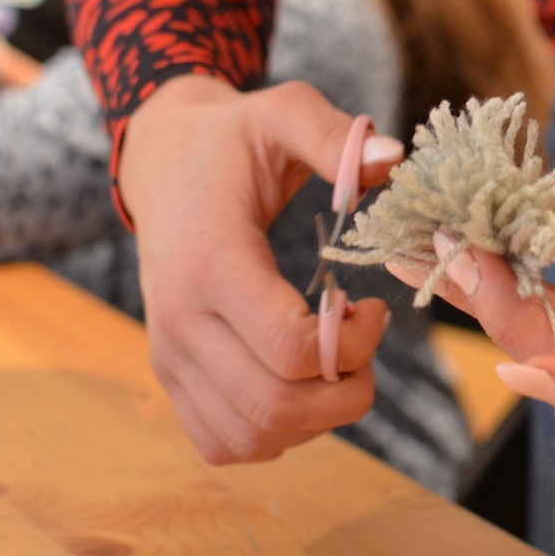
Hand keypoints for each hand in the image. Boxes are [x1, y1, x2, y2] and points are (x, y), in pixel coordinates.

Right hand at [119, 75, 404, 462]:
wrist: (160, 161)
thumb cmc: (233, 140)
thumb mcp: (282, 113)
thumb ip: (336, 136)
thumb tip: (394, 157)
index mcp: (212, 262)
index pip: (289, 348)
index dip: (353, 344)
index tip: (372, 307)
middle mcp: (180, 320)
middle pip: (275, 407)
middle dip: (346, 391)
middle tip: (363, 344)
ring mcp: (169, 356)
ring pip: (252, 436)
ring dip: (315, 418)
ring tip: (334, 364)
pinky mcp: (169, 377)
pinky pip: (223, 442)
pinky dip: (274, 433)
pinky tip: (297, 384)